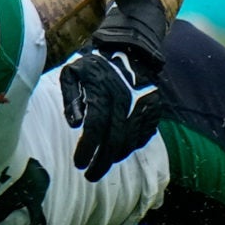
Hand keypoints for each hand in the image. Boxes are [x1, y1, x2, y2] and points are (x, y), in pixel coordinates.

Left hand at [58, 48, 161, 181]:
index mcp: (102, 92)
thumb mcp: (73, 72)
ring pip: (129, 141)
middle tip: (90, 176)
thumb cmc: (94, 64)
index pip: (95, 128)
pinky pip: (142, 136)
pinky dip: (130, 147)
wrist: (129, 49)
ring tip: (101, 166)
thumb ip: (70, 97)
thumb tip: (74, 125)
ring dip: (115, 157)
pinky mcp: (154, 110)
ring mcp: (142, 106)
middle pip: (113, 140)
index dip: (87, 149)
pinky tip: (118, 152)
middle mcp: (124, 101)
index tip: (78, 164)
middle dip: (100, 162)